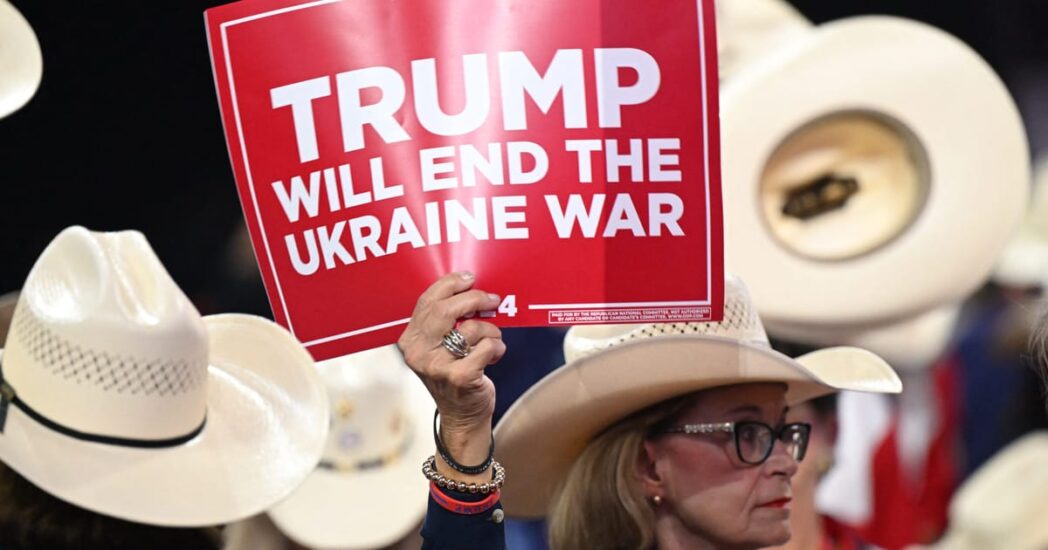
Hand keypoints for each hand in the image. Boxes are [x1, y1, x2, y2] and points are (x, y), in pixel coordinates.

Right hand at [398, 272, 505, 479]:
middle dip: (475, 299)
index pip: (427, 301)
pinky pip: (487, 347)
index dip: (450, 284)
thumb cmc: (454, 374)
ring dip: (491, 330)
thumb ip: (445, 321)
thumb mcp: (439, 347)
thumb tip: (470, 287)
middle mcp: (418, 353)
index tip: (470, 278)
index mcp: (410, 340)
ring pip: (472, 328)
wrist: (462, 417)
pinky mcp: (460, 378)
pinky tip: (494, 356)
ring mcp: (437, 367)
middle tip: (493, 300)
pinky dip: (497, 348)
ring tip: (492, 341)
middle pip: (447, 310)